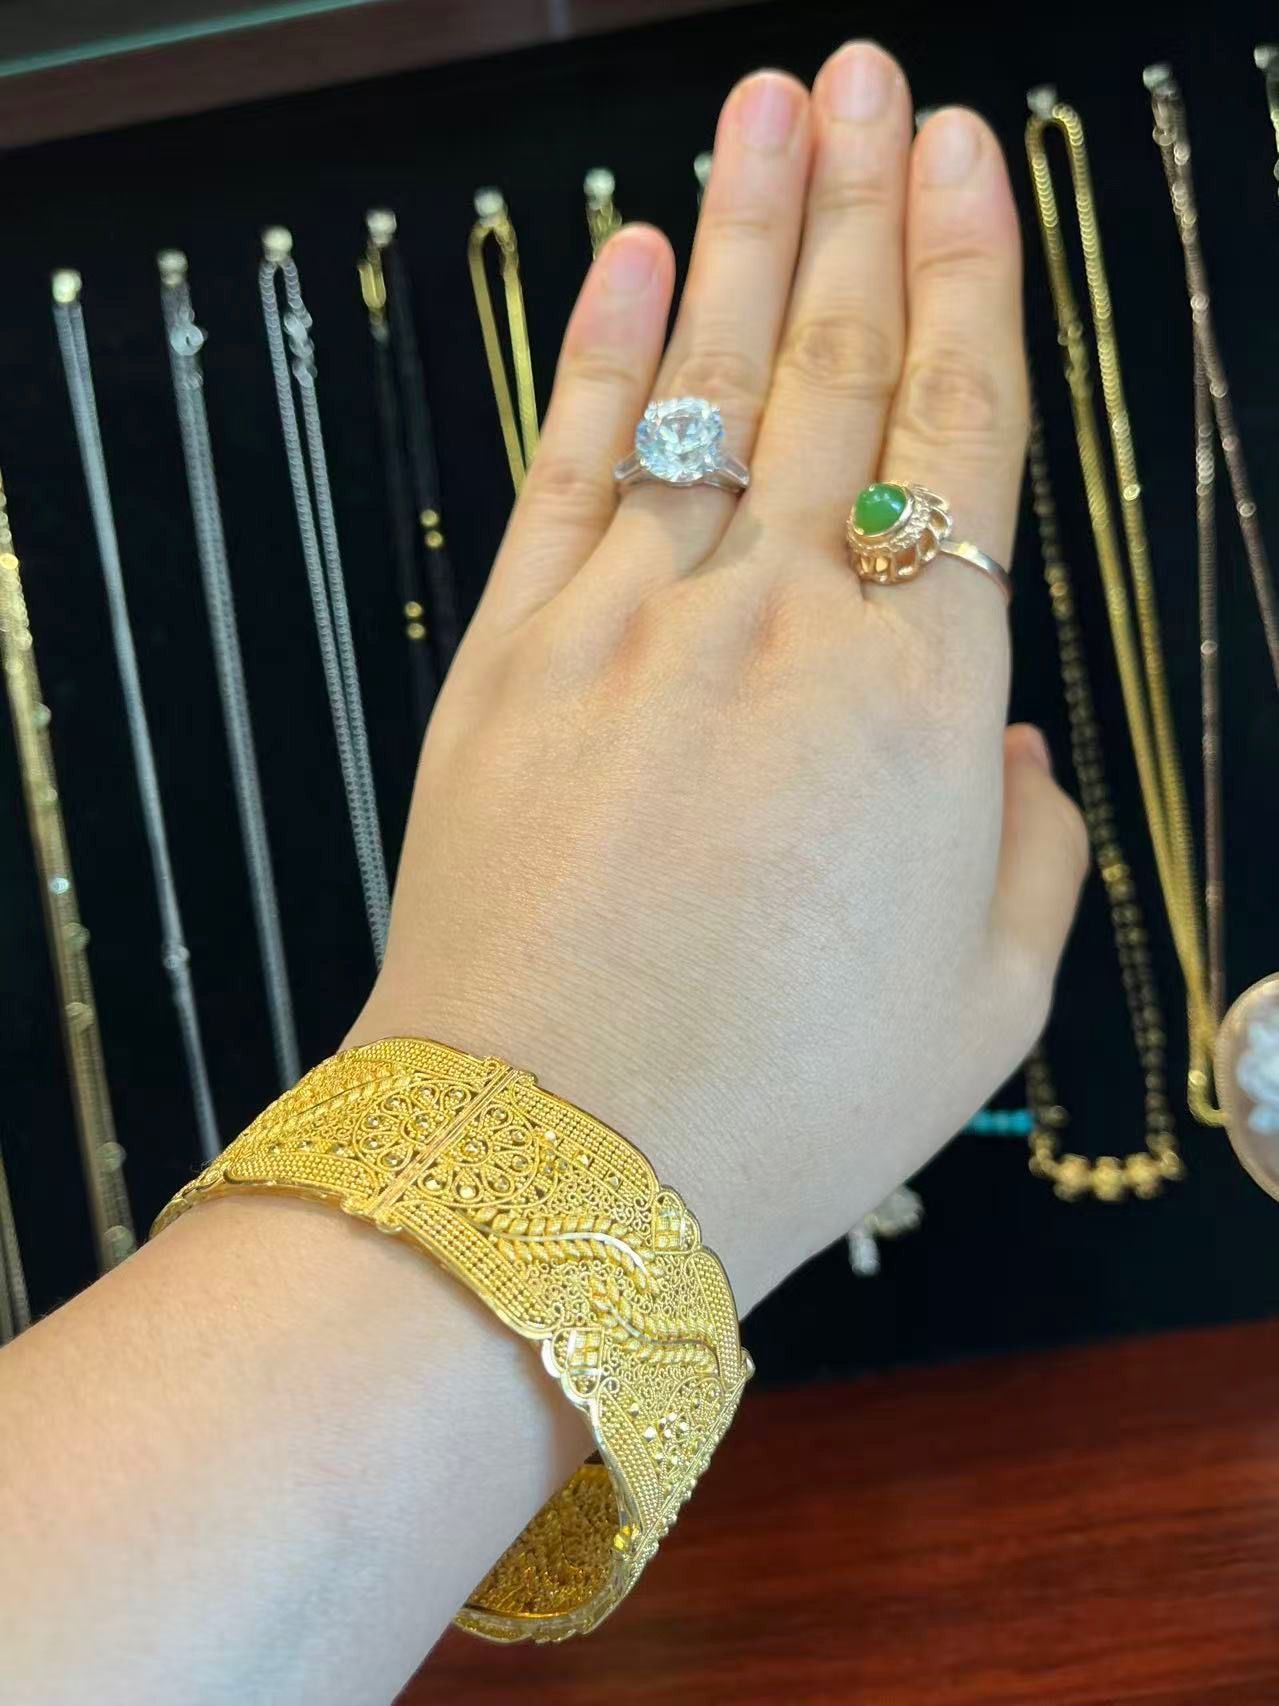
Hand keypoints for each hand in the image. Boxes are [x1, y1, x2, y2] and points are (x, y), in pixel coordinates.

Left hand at [353, 43, 1087, 1314]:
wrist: (551, 1165)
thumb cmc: (783, 1103)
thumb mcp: (985, 1006)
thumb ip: (1027, 846)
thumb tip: (1003, 738)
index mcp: (922, 700)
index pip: (964, 440)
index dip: (973, 285)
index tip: (971, 164)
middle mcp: (780, 625)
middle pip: (838, 373)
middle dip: (866, 208)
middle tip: (876, 80)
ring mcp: (631, 627)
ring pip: (707, 389)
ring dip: (742, 233)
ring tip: (774, 106)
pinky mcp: (510, 660)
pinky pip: (569, 474)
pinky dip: (604, 359)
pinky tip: (631, 260)